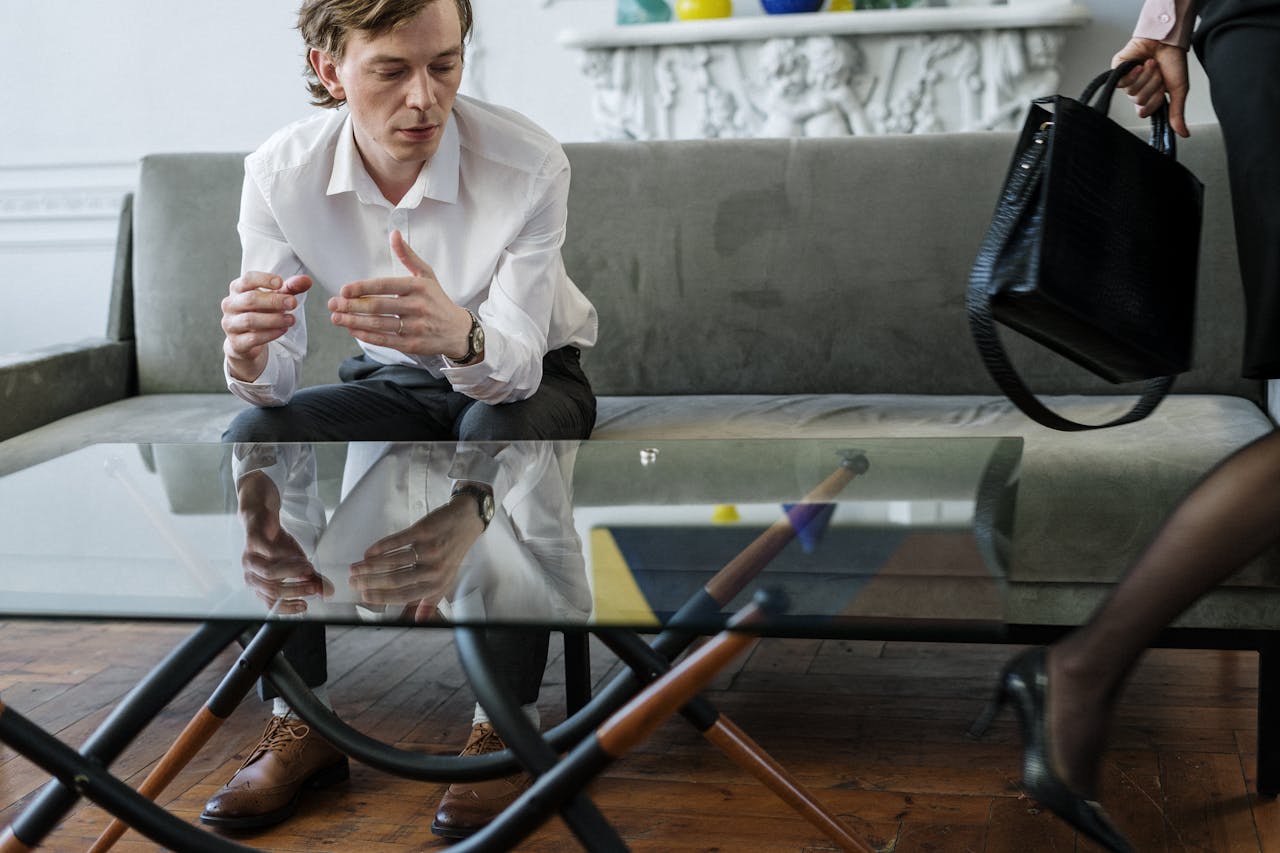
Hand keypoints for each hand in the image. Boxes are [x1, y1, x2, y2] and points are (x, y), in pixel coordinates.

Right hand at [221, 271, 312, 381]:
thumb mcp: (277, 297)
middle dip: (274, 301)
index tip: (280, 282)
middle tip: (293, 303)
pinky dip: (270, 334)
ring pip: (250, 320)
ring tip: (291, 319)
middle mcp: (230, 305)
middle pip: (250, 299)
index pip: (247, 279)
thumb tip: (307, 280)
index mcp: (238, 289)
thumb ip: (291, 288)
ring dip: (274, 319)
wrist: (246, 341)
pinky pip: (252, 338)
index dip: (263, 279)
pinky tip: (283, 330)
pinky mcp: (236, 343)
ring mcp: (230, 324)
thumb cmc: (261, 312)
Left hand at [237, 471, 329, 613]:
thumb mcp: (298, 565)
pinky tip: (300, 556)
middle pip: (273, 591)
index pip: (272, 604)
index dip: (288, 607)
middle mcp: (252, 576)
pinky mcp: (252, 542)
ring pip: (269, 574)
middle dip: (297, 589)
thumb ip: (311, 579)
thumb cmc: (278, 545)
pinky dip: (287, 556)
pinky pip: (269, 553)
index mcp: (260, 586)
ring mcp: (250, 560)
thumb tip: (327, 592)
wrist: (263, 519)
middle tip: (314, 586)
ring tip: (309, 568)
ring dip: (293, 572)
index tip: (306, 605)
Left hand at [327, 229, 473, 358]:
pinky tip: (352, 329)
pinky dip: (366, 336)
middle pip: (378, 306)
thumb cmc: (438, 300)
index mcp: (418, 287)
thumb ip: (408, 256)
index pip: (385, 285)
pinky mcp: (413, 345)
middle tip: (332, 304)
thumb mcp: (427, 275)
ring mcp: (415, 327)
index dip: (362, 288)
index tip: (343, 290)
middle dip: (352, 306)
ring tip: (336, 318)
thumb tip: (394, 234)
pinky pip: (385, 340)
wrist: (458, 331)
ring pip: (379, 324)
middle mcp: (417, 307)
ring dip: (354, 321)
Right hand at [347, 492, 487, 619]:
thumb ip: (429, 602)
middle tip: (353, 582)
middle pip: (395, 580)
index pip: (404, 596)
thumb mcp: (445, 581)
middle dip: (369, 582)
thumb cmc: (452, 554)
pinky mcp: (424, 531)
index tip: (364, 596)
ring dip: (369, 566)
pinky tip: (368, 552)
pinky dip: (379, 547)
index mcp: (437, 585)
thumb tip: (416, 622)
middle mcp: (434, 569)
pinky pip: (397, 541)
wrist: (466, 523)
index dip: (382, 597)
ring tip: (355, 567)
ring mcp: (429, 549)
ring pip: (392, 561)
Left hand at [1112, 38, 1190, 137]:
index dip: (1154, 101)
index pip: (1144, 112)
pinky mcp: (1117, 70)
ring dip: (1146, 76)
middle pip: (1138, 101)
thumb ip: (1177, 113)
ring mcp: (1126, 81)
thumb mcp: (1179, 90)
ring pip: (1131, 92)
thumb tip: (1184, 134)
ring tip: (1151, 64)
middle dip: (1152, 85)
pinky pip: (1121, 82)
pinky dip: (1133, 73)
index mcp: (1149, 96)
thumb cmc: (1174, 61)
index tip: (1163, 88)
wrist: (1168, 39)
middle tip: (1158, 72)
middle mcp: (1136, 90)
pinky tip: (1140, 64)